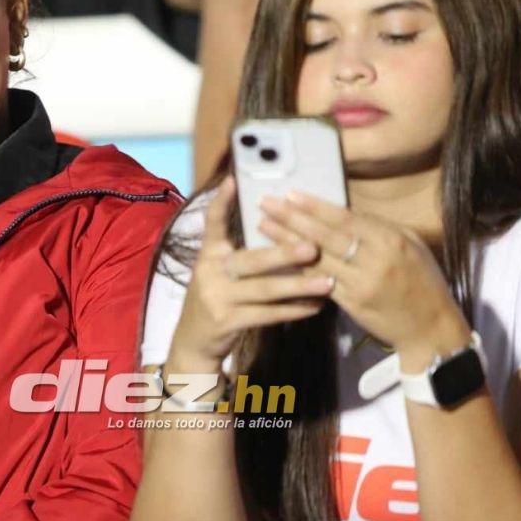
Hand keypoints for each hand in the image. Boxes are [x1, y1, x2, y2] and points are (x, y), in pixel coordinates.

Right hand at [168, 177, 331, 372]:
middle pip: (250, 260)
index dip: (221, 202)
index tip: (234, 180)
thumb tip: (280, 228)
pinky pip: (267, 315)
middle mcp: (209, 272)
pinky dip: (293, 310)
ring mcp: (217, 298)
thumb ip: (239, 251)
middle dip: (283, 253)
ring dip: (299, 286)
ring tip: (327, 282)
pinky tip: (315, 306)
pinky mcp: (227, 322)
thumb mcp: (218, 270)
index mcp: (208, 254)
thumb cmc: (216, 296)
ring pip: (264, 290)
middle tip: (313, 247)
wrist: (193, 340)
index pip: (212, 223)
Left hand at [257, 190, 468, 365]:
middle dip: (292, 218)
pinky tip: (279, 257)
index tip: (290, 194)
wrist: (430, 326)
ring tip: (263, 226)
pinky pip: (319, 282)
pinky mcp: (351, 304)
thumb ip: (378, 228)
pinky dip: (298, 268)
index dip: (315, 206)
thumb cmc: (422, 280)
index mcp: (390, 240)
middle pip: (325, 235)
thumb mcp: (410, 244)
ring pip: (316, 258)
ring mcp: (361, 283)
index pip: (345, 218)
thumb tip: (344, 213)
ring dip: (286, 241)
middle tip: (266, 204)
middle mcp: (374, 260)